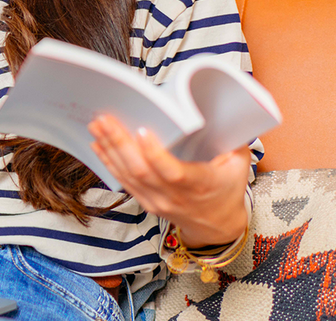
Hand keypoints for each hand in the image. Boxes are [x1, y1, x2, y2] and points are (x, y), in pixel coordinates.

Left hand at [88, 115, 248, 248]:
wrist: (218, 226)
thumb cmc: (228, 190)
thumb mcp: (239, 165)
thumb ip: (232, 140)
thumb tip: (223, 111)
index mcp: (199, 185)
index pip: (172, 172)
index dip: (155, 153)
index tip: (142, 130)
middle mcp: (174, 196)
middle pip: (141, 171)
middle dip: (119, 143)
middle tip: (104, 120)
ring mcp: (157, 201)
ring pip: (128, 176)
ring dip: (109, 149)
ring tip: (96, 127)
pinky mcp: (146, 202)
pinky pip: (124, 182)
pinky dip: (109, 162)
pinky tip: (98, 145)